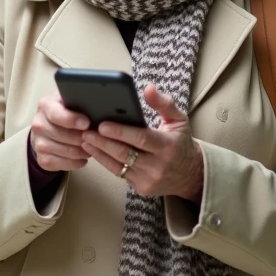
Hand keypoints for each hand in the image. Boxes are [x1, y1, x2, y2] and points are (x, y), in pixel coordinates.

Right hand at [29, 95, 91, 172]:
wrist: (49, 128)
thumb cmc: (66, 112)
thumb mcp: (71, 101)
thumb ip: (79, 102)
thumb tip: (97, 110)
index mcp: (45, 105)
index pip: (56, 115)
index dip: (72, 120)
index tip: (87, 123)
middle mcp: (38, 124)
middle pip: (63, 135)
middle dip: (83, 137)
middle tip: (96, 137)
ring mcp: (38, 143)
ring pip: (66, 151)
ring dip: (82, 151)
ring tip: (91, 146)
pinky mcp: (42, 159)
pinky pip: (63, 164)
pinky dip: (77, 162)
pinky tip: (83, 157)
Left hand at [82, 85, 203, 202]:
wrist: (190, 175)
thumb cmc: (181, 143)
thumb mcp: (179, 120)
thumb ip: (164, 103)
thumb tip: (147, 88)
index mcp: (168, 146)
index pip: (141, 138)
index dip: (120, 132)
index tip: (102, 125)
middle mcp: (158, 165)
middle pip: (125, 153)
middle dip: (103, 142)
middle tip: (86, 131)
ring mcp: (148, 179)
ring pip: (118, 165)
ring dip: (99, 152)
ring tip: (85, 140)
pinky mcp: (140, 188)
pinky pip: (118, 173)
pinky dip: (105, 161)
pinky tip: (94, 151)